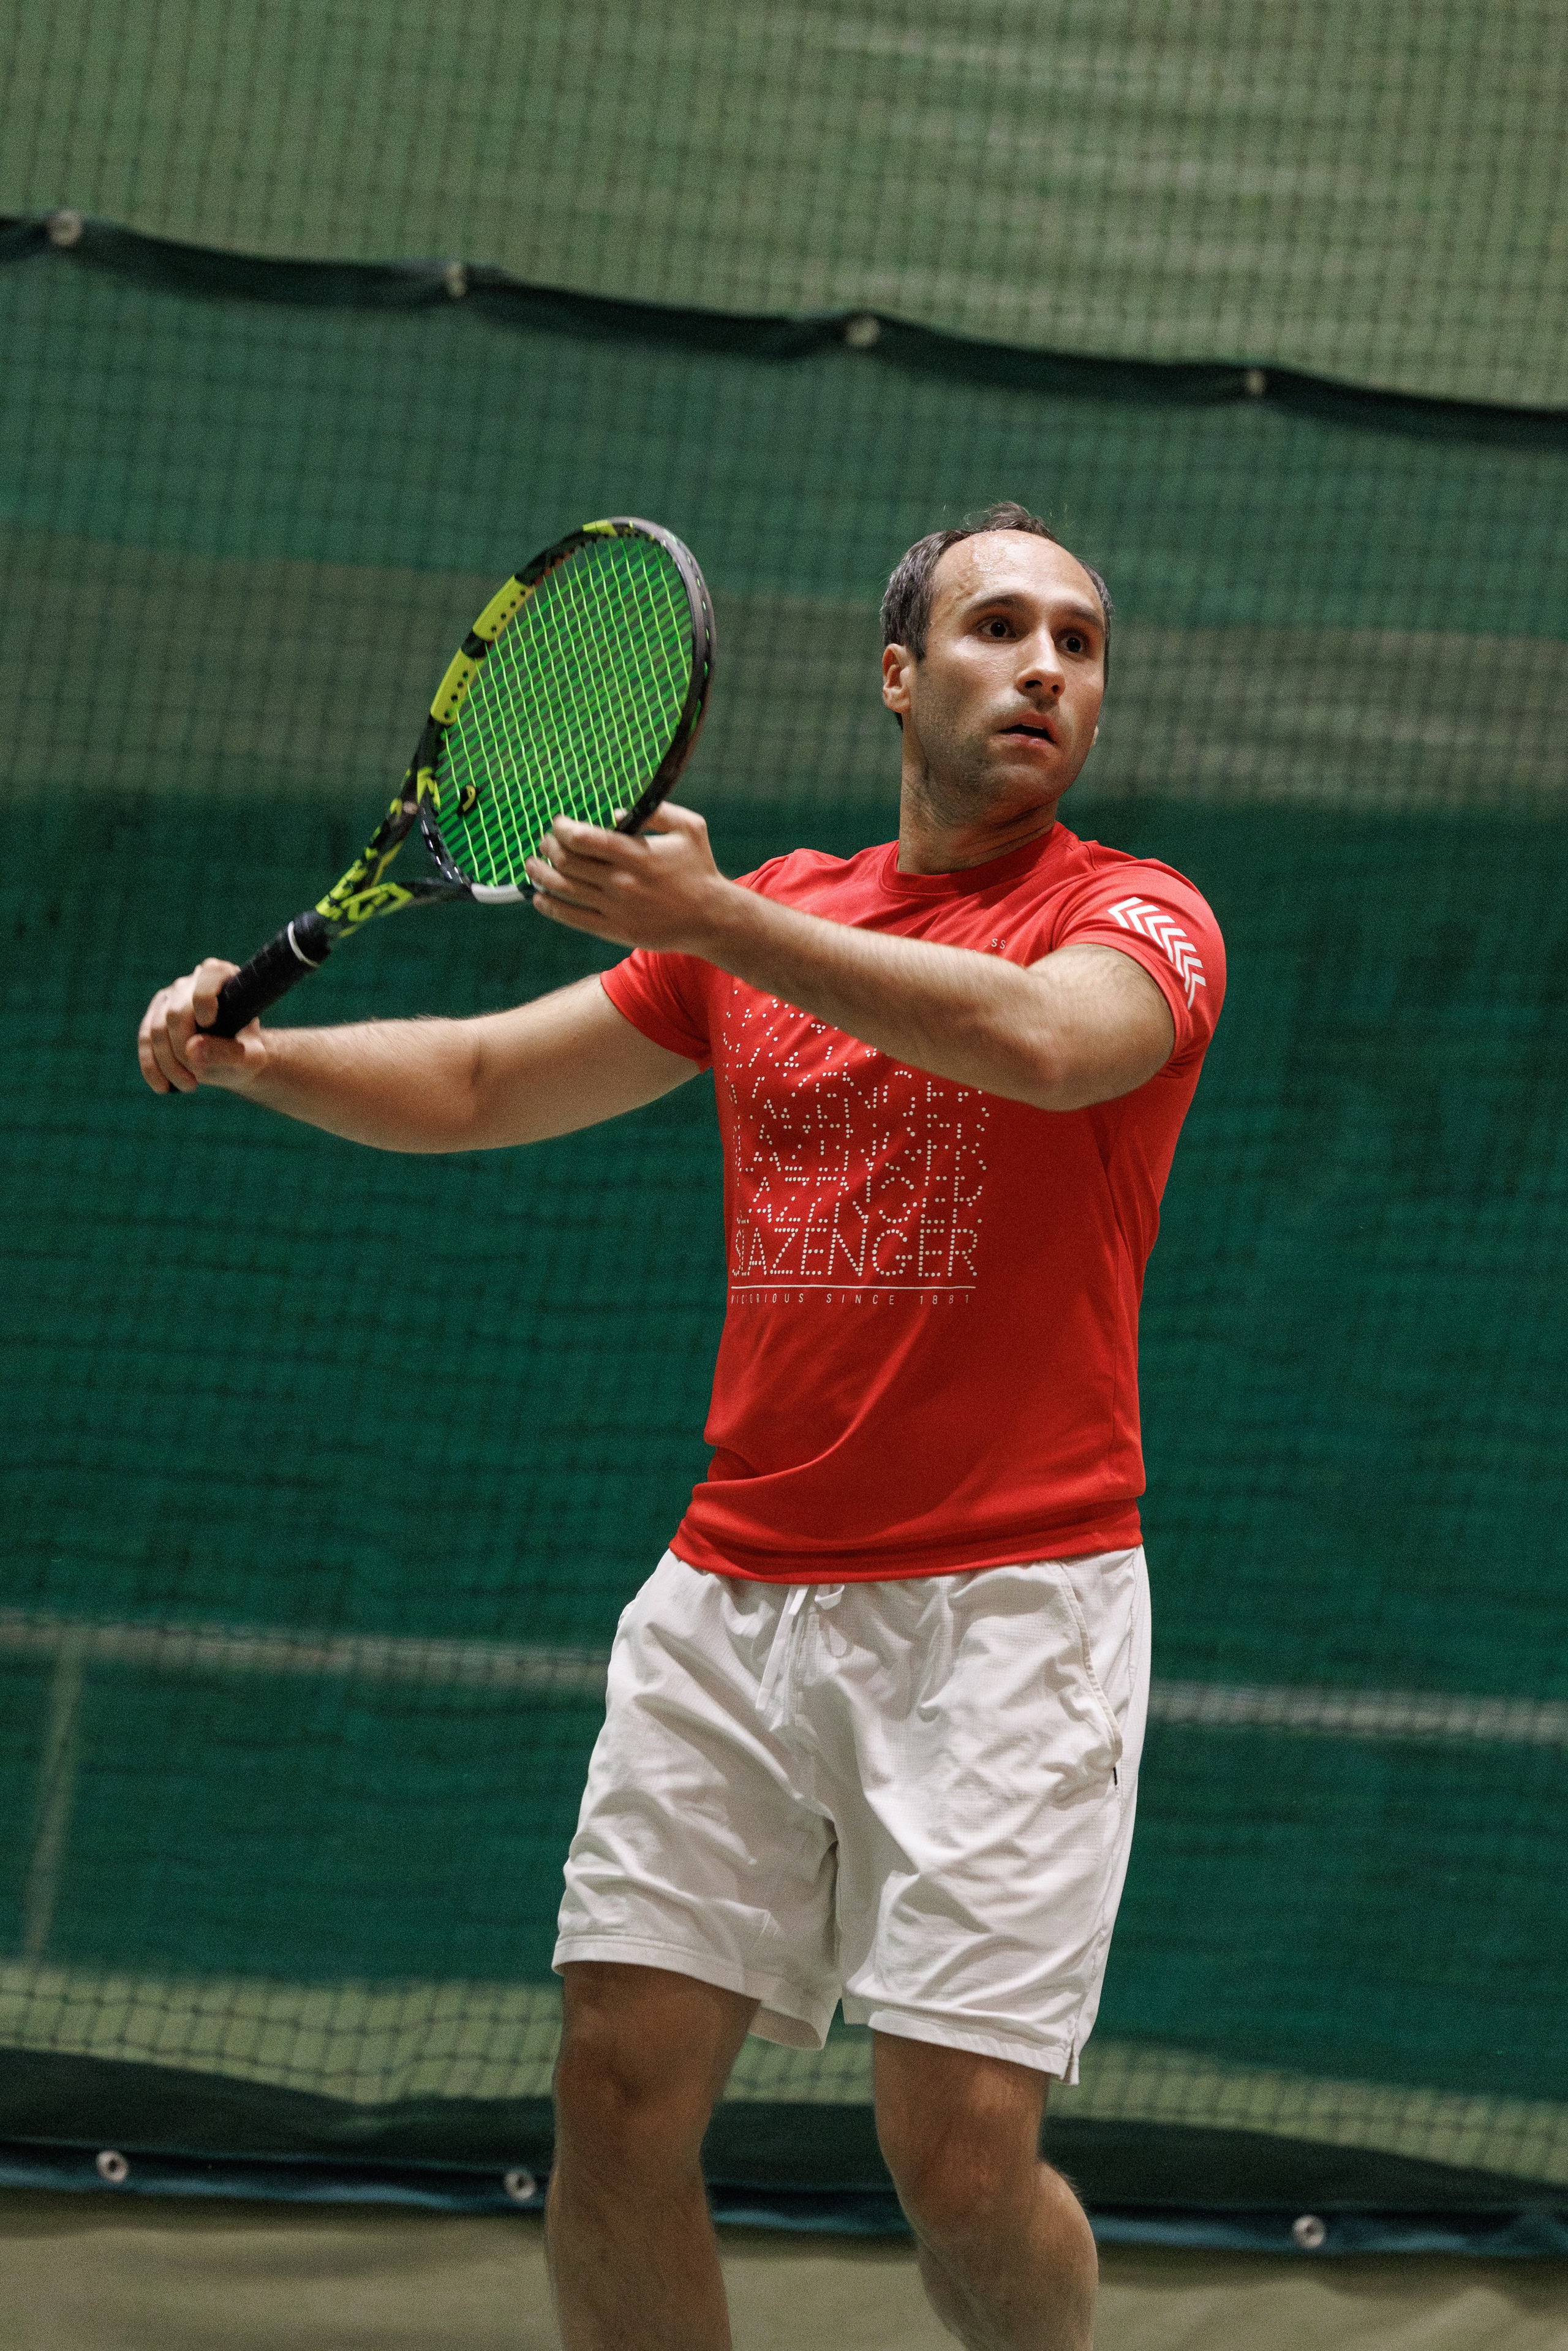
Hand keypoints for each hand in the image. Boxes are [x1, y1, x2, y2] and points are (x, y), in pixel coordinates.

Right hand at [137, 959, 266, 1094]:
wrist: (232, 1063)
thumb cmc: (245, 1054)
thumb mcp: (249, 1059)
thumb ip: (229, 1053)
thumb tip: (192, 1049)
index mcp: (222, 979)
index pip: (209, 977)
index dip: (204, 998)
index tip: (209, 1022)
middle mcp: (192, 982)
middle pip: (176, 1013)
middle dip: (184, 1050)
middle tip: (201, 1076)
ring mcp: (169, 999)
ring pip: (157, 1030)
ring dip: (169, 1065)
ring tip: (189, 1086)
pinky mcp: (153, 1018)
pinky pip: (144, 1041)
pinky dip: (152, 1067)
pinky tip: (163, 1088)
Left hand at [525, 804, 734, 952]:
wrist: (712, 919)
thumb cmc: (700, 869)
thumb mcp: (690, 828)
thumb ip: (658, 812)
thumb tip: (614, 811)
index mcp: (637, 854)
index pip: (584, 838)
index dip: (562, 829)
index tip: (558, 824)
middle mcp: (622, 881)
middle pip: (567, 863)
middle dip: (548, 848)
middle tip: (544, 842)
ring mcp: (617, 908)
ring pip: (564, 890)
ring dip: (541, 875)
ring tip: (532, 865)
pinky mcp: (615, 930)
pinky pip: (573, 918)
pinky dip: (551, 907)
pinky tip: (539, 898)